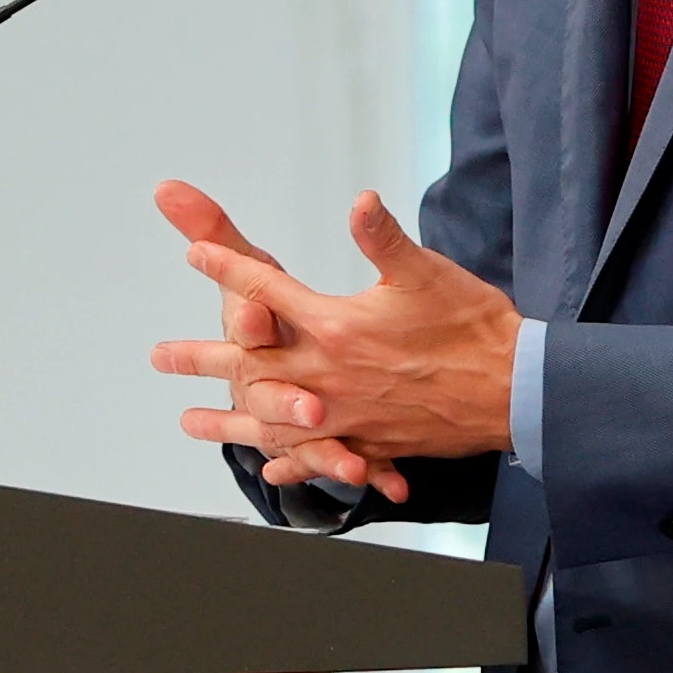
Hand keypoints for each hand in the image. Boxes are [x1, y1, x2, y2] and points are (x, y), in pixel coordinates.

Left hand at [147, 183, 518, 499]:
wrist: (514, 391)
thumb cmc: (473, 326)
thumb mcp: (426, 272)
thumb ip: (383, 238)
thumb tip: (359, 201)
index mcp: (336, 328)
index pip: (269, 293)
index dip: (228, 271)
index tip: (193, 255)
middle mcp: (330, 377)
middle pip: (251, 365)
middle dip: (201, 358)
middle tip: (158, 357)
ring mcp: (347, 415)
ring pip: (271, 421)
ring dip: (226, 421)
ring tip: (187, 422)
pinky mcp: (371, 441)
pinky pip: (318, 456)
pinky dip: (290, 464)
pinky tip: (271, 471)